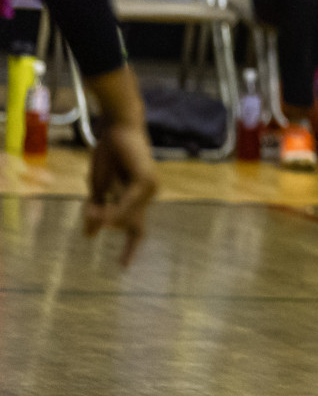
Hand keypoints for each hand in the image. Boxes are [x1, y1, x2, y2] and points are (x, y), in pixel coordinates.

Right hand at [82, 117, 158, 267]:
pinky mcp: (145, 182)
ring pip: (126, 218)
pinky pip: (127, 205)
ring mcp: (150, 189)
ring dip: (105, 217)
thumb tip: (89, 235)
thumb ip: (97, 209)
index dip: (130, 248)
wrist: (117, 128)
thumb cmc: (109, 155)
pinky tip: (98, 211)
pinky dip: (113, 211)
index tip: (122, 267)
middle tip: (90, 212)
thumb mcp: (98, 187)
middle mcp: (149, 195)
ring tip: (90, 208)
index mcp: (138, 198)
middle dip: (108, 224)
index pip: (137, 228)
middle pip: (129, 225)